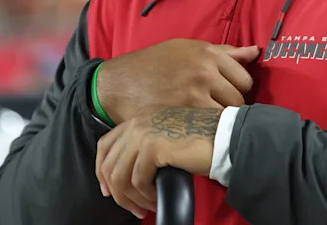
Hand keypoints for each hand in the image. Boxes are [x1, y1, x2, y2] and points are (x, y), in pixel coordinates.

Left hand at [96, 106, 219, 218]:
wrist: (224, 135)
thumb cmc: (202, 138)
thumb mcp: (167, 136)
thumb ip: (146, 145)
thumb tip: (130, 173)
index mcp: (139, 118)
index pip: (105, 145)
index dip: (102, 171)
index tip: (109, 190)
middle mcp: (137, 123)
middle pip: (109, 164)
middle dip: (118, 192)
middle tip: (133, 208)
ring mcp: (143, 133)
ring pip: (120, 176)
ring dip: (132, 198)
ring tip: (146, 206)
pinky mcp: (152, 147)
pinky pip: (137, 181)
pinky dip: (145, 196)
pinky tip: (156, 198)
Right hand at [97, 39, 258, 124]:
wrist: (118, 84)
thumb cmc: (153, 64)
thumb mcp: (186, 48)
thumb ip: (224, 53)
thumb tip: (255, 52)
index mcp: (207, 54)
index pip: (245, 79)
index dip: (237, 90)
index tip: (224, 95)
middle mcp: (204, 72)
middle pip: (238, 100)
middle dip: (229, 107)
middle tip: (212, 110)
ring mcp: (193, 95)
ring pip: (225, 117)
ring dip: (218, 121)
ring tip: (204, 119)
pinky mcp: (182, 116)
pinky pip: (208, 128)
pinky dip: (205, 131)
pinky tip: (194, 128)